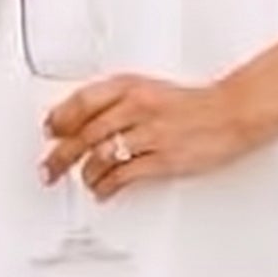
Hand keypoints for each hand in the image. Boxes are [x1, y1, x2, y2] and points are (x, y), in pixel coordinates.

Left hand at [42, 72, 250, 200]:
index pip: (84, 100)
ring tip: (81, 181)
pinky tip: (102, 190)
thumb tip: (87, 121)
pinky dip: (107, 186)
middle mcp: (137, 106)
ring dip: (85, 173)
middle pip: (87, 131)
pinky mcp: (163, 159)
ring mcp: (150, 133)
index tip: (49, 130)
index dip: (61, 117)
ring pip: (102, 154)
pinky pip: (125, 175)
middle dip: (62, 153)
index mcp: (131, 85)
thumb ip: (118, 102)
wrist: (228, 112)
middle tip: (49, 167)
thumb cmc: (191, 103)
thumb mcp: (149, 89)